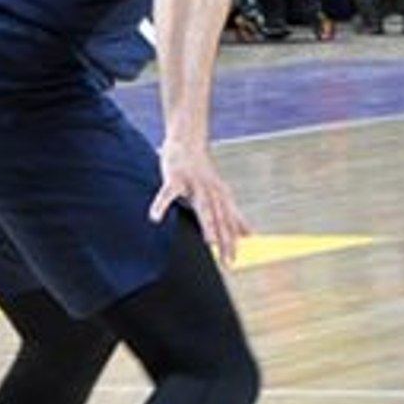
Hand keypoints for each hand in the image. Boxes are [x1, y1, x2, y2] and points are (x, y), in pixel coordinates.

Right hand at [149, 138, 250, 267]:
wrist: (189, 141)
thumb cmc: (204, 172)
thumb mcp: (221, 194)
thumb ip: (234, 215)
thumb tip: (249, 235)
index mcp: (222, 197)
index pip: (229, 223)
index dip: (232, 242)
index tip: (235, 262)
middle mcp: (212, 192)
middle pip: (220, 218)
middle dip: (225, 239)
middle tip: (228, 259)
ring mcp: (195, 184)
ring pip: (202, 206)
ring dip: (208, 223)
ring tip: (210, 242)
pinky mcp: (176, 177)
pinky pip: (168, 192)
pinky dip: (161, 204)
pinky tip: (154, 217)